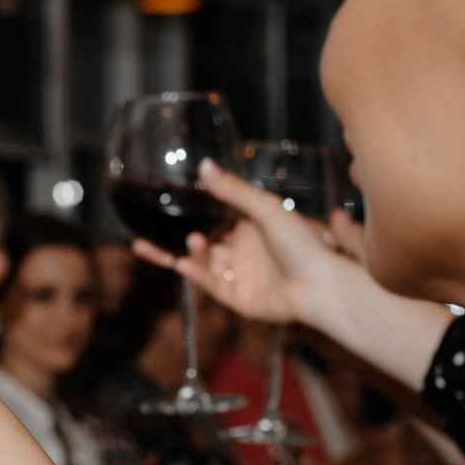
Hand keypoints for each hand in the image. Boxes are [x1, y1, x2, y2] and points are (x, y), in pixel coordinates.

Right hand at [132, 157, 357, 330]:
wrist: (321, 285)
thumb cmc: (304, 245)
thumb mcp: (266, 209)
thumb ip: (232, 191)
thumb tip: (203, 166)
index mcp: (249, 227)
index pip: (211, 217)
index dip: (188, 212)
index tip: (166, 203)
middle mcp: (240, 250)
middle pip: (197, 242)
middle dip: (171, 237)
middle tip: (144, 232)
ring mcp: (237, 274)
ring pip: (199, 263)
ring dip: (189, 252)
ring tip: (192, 241)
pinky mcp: (236, 298)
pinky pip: (209, 284)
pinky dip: (195, 273)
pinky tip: (184, 262)